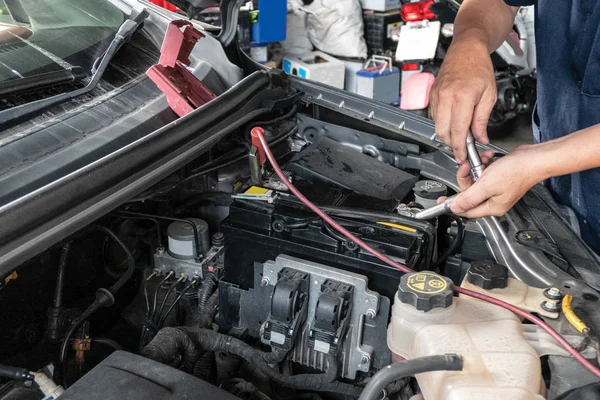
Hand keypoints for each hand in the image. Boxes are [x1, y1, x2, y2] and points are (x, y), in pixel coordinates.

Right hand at [430, 39, 496, 162]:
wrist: (466, 49)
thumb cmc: (479, 67)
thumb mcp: (489, 95)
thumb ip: (482, 119)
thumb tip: (480, 137)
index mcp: (462, 97)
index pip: (457, 132)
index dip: (460, 148)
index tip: (463, 156)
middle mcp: (445, 97)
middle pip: (442, 132)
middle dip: (452, 143)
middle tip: (463, 145)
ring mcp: (436, 96)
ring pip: (437, 126)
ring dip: (447, 132)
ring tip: (461, 129)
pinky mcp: (431, 95)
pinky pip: (434, 116)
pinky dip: (443, 122)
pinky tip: (453, 118)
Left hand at [440, 145, 547, 217]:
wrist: (534, 158)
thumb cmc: (517, 172)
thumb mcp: (486, 185)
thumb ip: (468, 198)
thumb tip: (455, 208)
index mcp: (492, 207)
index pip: (466, 210)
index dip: (453, 203)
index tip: (441, 199)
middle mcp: (495, 200)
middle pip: (469, 193)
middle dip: (467, 177)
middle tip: (468, 167)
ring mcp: (498, 189)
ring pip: (476, 180)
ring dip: (476, 168)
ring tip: (482, 160)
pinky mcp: (500, 178)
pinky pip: (485, 173)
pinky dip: (484, 164)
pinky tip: (488, 158)